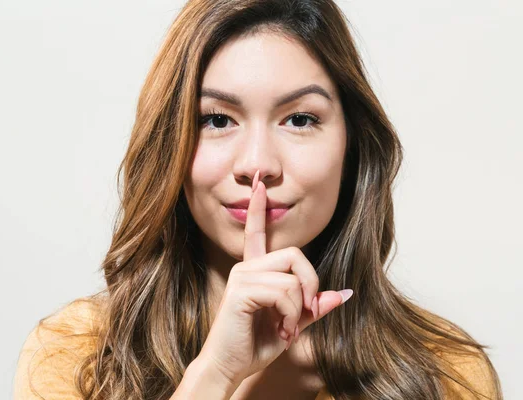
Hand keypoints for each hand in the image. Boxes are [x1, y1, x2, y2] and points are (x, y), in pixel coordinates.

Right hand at [197, 170, 352, 387]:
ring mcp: (242, 277)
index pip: (257, 233)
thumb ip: (313, 307)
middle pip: (294, 254)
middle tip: (306, 311)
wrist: (230, 368)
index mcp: (255, 271)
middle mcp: (246, 267)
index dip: (258, 209)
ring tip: (288, 329)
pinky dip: (291, 315)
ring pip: (291, 277)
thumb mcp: (292, 324)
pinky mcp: (240, 291)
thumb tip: (345, 294)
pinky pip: (283, 292)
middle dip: (311, 283)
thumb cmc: (254, 345)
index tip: (258, 185)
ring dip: (299, 309)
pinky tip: (282, 331)